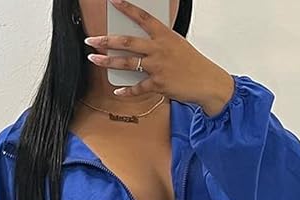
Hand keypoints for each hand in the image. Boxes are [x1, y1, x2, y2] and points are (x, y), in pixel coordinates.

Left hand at [84, 0, 235, 116]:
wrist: (207, 82)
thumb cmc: (192, 64)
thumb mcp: (177, 45)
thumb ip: (159, 42)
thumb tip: (141, 44)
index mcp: (165, 36)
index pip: (143, 18)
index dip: (127, 8)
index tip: (114, 1)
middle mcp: (159, 49)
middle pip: (128, 42)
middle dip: (106, 40)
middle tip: (92, 39)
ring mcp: (157, 67)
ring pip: (127, 63)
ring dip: (108, 62)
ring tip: (94, 60)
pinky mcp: (158, 84)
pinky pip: (138, 88)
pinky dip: (127, 91)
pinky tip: (117, 91)